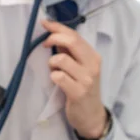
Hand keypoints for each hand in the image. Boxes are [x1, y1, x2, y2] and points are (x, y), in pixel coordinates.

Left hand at [42, 19, 106, 138]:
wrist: (92, 115)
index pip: (75, 35)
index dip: (58, 27)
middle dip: (53, 38)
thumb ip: (71, 52)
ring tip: (54, 70)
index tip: (44, 23)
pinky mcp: (78, 92)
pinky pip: (58, 77)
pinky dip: (53, 77)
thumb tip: (56, 34)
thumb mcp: (82, 68)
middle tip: (45, 44)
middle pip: (71, 42)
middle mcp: (92, 65)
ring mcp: (86, 79)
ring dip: (52, 63)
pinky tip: (57, 82)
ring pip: (61, 59)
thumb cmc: (83, 89)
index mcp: (94, 56)